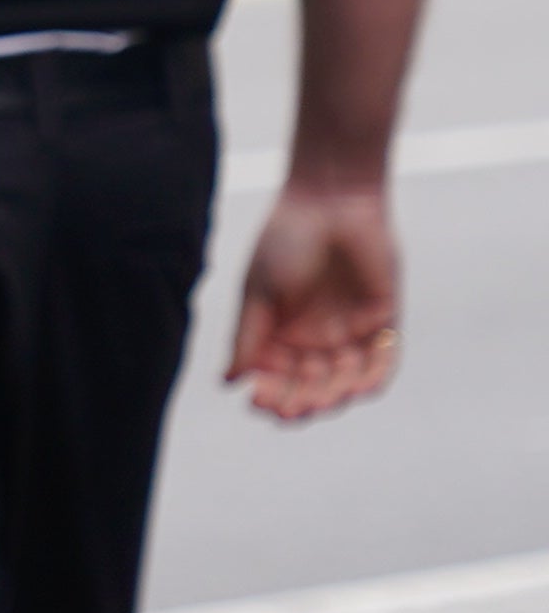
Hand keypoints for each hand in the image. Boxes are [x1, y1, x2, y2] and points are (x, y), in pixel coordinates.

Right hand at [225, 180, 401, 421]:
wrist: (331, 202)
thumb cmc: (285, 241)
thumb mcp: (258, 293)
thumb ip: (248, 339)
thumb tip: (228, 382)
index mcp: (278, 334)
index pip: (274, 379)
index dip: (269, 394)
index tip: (258, 399)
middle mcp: (314, 340)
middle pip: (309, 387)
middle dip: (299, 402)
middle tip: (290, 410)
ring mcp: (350, 332)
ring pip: (345, 382)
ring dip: (332, 395)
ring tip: (320, 398)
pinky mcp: (383, 321)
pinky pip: (383, 362)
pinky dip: (373, 378)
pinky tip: (359, 387)